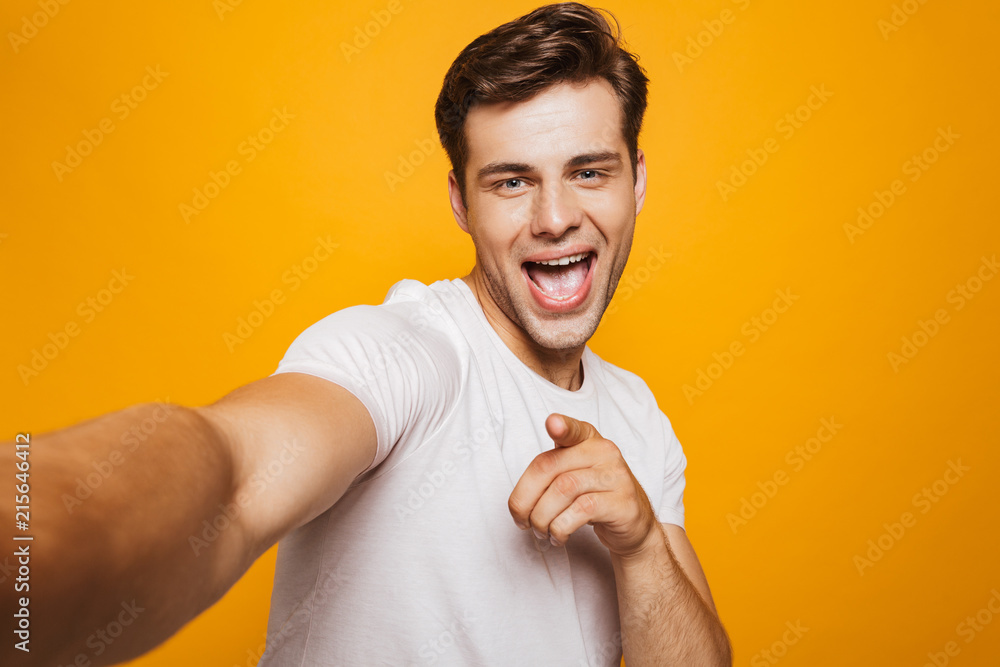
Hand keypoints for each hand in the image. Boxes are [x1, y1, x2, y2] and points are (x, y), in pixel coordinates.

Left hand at [508, 413, 659, 558]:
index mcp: (588, 440)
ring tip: (541, 531)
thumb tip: (517, 502)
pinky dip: (560, 527)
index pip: (573, 430)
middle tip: (522, 520)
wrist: (633, 525)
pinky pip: (582, 510)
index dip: (563, 426)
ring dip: (542, 517)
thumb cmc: (594, 498)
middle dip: (525, 498)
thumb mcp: (571, 478)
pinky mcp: (622, 503)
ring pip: (563, 489)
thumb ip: (547, 476)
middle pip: (550, 466)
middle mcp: (604, 452)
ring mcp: (616, 476)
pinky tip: (558, 536)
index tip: (552, 424)